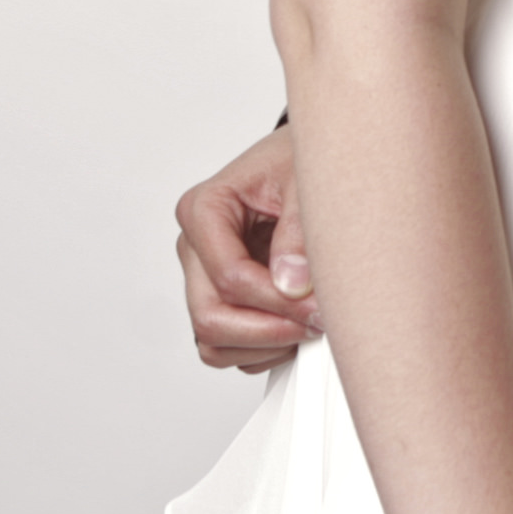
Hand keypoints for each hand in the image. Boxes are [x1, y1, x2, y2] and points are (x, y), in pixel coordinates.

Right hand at [174, 125, 313, 370]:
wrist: (297, 163)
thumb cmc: (296, 164)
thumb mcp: (305, 185)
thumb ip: (297, 234)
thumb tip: (293, 286)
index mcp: (204, 209)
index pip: (229, 276)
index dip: (277, 302)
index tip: (318, 307)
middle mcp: (194, 247)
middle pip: (211, 317)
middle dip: (268, 331)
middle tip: (315, 324)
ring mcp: (202, 277)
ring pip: (213, 341)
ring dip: (263, 347)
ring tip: (306, 327)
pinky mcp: (217, 298)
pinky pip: (226, 347)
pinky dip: (260, 350)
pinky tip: (293, 327)